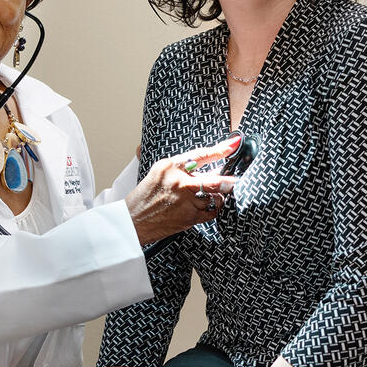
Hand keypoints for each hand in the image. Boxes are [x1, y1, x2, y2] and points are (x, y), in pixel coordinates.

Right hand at [125, 135, 239, 244]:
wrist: (131, 221)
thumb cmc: (144, 197)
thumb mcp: (158, 173)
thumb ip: (181, 168)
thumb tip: (208, 166)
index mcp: (169, 166)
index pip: (199, 155)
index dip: (219, 150)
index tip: (233, 144)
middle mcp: (178, 181)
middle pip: (213, 180)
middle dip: (227, 182)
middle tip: (234, 181)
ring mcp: (184, 200)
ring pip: (213, 197)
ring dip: (216, 197)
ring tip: (210, 196)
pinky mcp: (188, 217)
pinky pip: (211, 212)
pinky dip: (212, 209)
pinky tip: (207, 206)